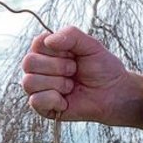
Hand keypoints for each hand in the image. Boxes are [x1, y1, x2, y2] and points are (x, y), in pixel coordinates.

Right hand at [20, 27, 142, 128]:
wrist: (113, 93)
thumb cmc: (101, 68)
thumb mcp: (91, 45)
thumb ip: (71, 35)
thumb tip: (48, 40)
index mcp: (47, 51)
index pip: (37, 43)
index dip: (58, 50)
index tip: (73, 55)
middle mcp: (39, 68)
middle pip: (29, 62)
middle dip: (58, 67)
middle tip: (74, 70)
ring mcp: (39, 87)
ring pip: (29, 82)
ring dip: (57, 84)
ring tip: (71, 86)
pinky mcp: (42, 107)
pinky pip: (35, 101)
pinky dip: (54, 100)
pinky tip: (66, 100)